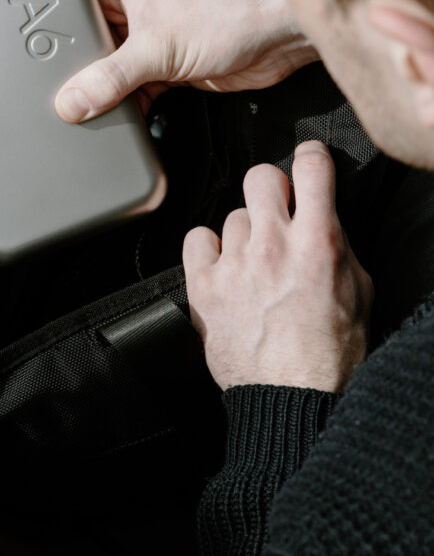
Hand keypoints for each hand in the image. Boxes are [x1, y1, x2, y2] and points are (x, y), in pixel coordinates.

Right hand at [54, 0, 317, 121]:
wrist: (280, 35)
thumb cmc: (227, 16)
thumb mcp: (156, 49)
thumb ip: (110, 79)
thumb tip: (70, 102)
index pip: (73, 6)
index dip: (56, 35)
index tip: (37, 65)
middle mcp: (135, 7)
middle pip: (92, 44)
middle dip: (80, 72)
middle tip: (58, 98)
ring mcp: (155, 36)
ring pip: (115, 69)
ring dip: (107, 93)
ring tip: (84, 115)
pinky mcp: (172, 63)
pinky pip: (138, 87)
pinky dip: (131, 105)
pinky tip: (119, 122)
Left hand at [182, 141, 373, 392]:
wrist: (292, 398)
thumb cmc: (330, 355)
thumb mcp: (358, 290)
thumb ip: (337, 244)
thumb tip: (323, 217)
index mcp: (319, 242)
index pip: (311, 165)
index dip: (310, 158)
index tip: (308, 163)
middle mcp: (273, 245)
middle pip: (260, 176)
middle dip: (271, 189)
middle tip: (276, 212)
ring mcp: (234, 263)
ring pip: (232, 215)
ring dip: (244, 233)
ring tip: (255, 265)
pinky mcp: (203, 286)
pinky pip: (197, 238)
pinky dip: (209, 249)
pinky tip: (224, 268)